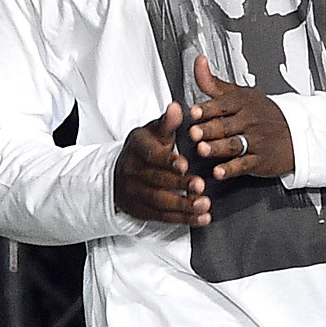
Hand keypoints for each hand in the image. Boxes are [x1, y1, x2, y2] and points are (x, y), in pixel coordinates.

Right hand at [115, 99, 207, 225]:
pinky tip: (202, 217)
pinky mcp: (142, 210)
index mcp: (136, 146)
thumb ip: (168, 123)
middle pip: (156, 180)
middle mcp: (132, 169)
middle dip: (179, 184)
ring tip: (204, 204)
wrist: (121, 172)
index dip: (167, 161)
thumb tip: (176, 108)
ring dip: (183, 205)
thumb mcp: (154, 131)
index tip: (184, 164)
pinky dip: (184, 218)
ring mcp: (135, 192)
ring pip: (159, 201)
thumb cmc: (145, 149)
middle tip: (200, 185)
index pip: (151, 154)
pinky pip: (163, 216)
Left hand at [186, 57, 294, 179]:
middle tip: (194, 132)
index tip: (194, 111)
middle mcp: (248, 121)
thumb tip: (199, 62)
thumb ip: (213, 82)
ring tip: (203, 150)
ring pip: (233, 144)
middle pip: (226, 125)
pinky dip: (231, 169)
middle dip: (209, 130)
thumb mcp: (240, 94)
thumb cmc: (263, 113)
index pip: (223, 104)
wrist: (296, 133)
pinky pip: (244, 164)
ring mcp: (255, 141)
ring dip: (217, 148)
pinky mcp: (259, 160)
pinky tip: (219, 171)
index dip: (207, 109)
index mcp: (242, 103)